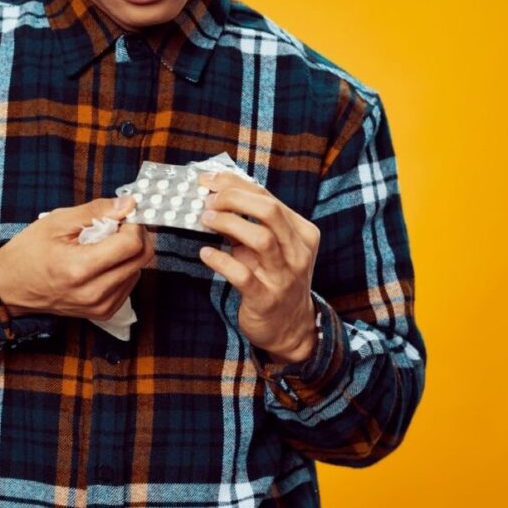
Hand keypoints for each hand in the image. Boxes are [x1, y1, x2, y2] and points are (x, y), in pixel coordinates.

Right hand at [0, 196, 153, 320]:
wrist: (11, 287)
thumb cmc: (29, 252)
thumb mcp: (57, 221)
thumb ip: (96, 211)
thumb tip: (128, 203)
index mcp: (80, 268)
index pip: (132, 244)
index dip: (132, 223)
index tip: (121, 215)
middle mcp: (94, 292)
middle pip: (142, 258)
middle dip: (135, 235)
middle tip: (115, 226)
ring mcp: (101, 306)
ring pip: (139, 270)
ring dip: (127, 253)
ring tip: (100, 246)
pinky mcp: (103, 312)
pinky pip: (129, 283)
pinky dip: (122, 268)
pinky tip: (100, 263)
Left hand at [197, 171, 320, 363]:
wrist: (290, 328)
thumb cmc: (274, 279)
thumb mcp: (269, 248)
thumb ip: (249, 223)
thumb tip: (215, 197)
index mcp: (301, 233)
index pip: (268, 197)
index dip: (236, 185)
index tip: (209, 180)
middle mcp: (297, 252)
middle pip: (269, 211)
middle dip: (234, 199)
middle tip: (208, 201)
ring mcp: (284, 276)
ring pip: (261, 239)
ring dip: (229, 224)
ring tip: (205, 220)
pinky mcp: (266, 298)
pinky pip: (242, 275)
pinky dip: (220, 261)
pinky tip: (205, 254)